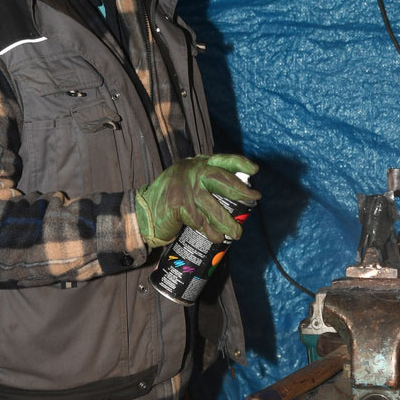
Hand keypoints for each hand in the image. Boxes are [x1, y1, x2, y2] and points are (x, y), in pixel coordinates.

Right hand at [135, 154, 259, 246]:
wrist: (143, 212)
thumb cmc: (169, 199)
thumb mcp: (187, 181)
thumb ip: (205, 182)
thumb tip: (236, 194)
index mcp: (196, 164)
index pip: (221, 160)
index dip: (240, 164)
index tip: (255, 170)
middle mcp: (191, 172)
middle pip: (220, 179)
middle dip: (240, 191)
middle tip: (254, 200)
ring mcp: (184, 188)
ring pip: (212, 206)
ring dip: (227, 222)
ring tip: (237, 233)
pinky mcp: (179, 205)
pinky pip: (200, 221)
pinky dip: (210, 232)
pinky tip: (217, 238)